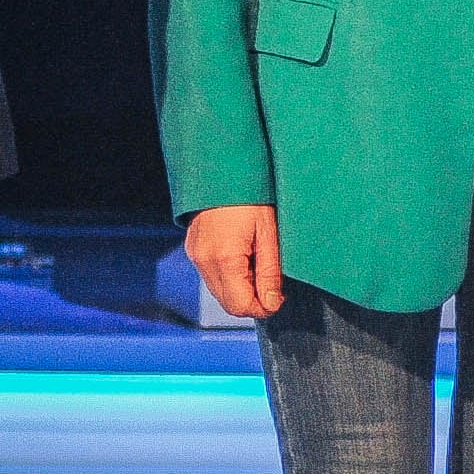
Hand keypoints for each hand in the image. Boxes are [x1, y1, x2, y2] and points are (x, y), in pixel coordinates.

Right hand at [183, 203, 279, 317]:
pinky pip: (212, 275)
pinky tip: (244, 255)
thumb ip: (270, 272)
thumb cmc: (251, 193)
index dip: (264, 307)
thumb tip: (272, 303)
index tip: (280, 296)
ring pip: (220, 291)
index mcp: (224, 258)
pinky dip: (229, 275)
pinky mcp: (194, 249)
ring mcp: (196, 255)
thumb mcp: (269, 232)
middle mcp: (204, 261)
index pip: (241, 306)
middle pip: (228, 303)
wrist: (222, 166)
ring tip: (259, 261)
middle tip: (273, 281)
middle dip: (253, 299)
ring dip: (241, 287)